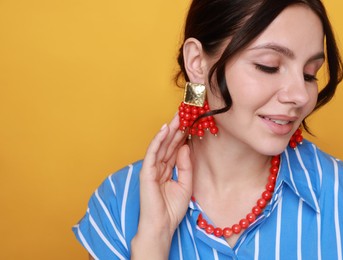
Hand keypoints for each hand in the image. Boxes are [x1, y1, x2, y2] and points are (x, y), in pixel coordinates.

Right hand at [131, 114, 192, 257]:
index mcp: (168, 168)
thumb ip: (186, 165)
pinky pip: (152, 152)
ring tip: (178, 116)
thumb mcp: (185, 184)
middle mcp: (160, 166)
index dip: (183, 134)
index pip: (176, 147)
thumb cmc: (171, 209)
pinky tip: (165, 129)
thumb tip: (186, 146)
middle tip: (186, 112)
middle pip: (169, 143)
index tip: (192, 121)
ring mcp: (152, 168)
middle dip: (177, 128)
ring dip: (170, 130)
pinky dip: (158, 140)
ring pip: (161, 144)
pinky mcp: (147, 172)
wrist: (161, 226)